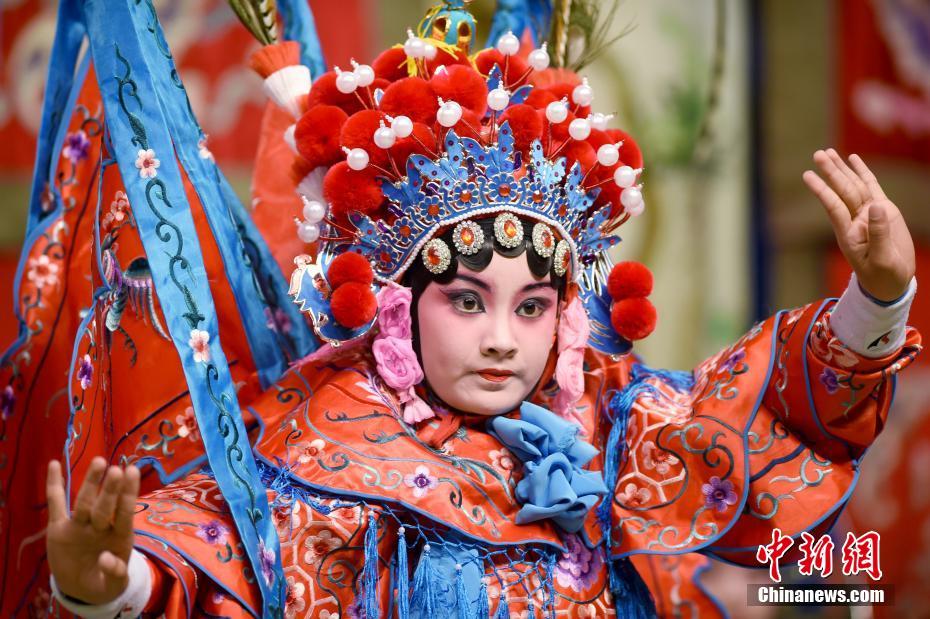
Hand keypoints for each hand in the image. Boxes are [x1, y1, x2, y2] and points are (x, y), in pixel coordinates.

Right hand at [46, 457, 139, 604]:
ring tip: (99, 461)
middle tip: (117, 470)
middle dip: (111, 490)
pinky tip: (55, 464)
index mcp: (118, 537)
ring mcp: (80, 526)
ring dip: (91, 482)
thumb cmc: (105, 581)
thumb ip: (114, 573)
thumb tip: (105, 558)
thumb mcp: (113, 584)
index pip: (125, 513)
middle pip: (105, 506)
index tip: (133, 472)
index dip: (129, 495)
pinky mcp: (59, 528)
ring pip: (85, 502)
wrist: (83, 585)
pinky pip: (56, 504)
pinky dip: (54, 484)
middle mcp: (100, 527)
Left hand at [803, 149, 915, 301]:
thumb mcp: (882, 259)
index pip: (833, 207)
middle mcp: (855, 221)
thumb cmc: (884, 275)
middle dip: (831, 173)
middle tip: (818, 154)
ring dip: (841, 169)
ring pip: (853, 186)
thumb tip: (877, 206)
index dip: (822, 191)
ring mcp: (868, 214)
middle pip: (842, 192)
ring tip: (828, 152)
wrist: (893, 282)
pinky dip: (862, 173)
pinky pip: (871, 187)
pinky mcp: (883, 211)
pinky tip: (852, 159)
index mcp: (849, 234)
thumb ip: (878, 234)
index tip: (808, 175)